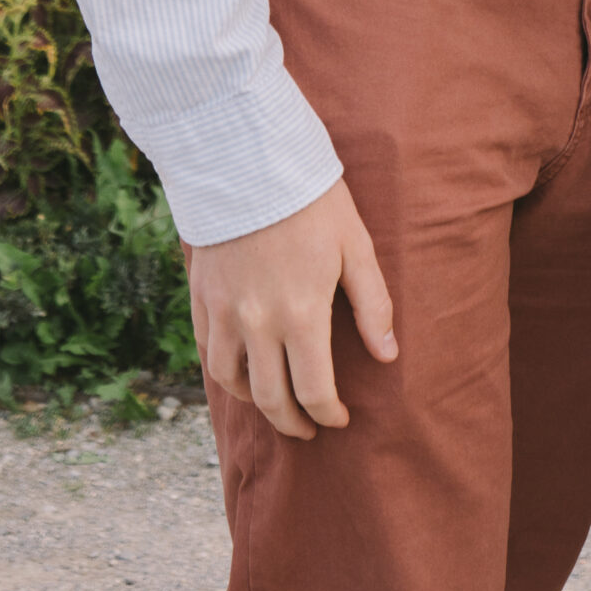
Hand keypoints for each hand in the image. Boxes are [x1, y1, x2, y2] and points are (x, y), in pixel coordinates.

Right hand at [186, 178, 395, 440]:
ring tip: (276, 404)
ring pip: (232, 383)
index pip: (313, 391)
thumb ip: (373, 304)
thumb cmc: (313, 201)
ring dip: (256, 402)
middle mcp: (258, 324)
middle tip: (309, 430)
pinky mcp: (202, 297)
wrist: (249, 160)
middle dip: (293, 423)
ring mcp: (225, 313)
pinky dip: (224, 373)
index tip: (339, 419)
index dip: (328, 415)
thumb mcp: (356, 246)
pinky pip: (208, 352)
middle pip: (272, 399)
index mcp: (302, 314)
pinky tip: (241, 371)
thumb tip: (388, 355)